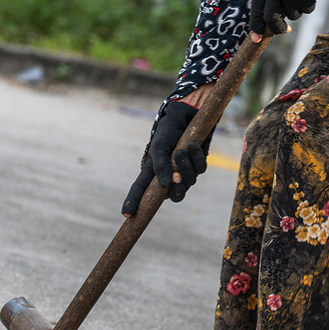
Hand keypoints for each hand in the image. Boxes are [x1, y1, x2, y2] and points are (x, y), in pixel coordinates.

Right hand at [122, 101, 212, 216]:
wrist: (189, 114)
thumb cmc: (169, 129)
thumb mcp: (160, 146)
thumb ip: (160, 166)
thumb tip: (165, 186)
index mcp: (152, 170)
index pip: (141, 190)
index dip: (133, 203)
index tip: (128, 216)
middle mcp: (168, 174)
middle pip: (173, 194)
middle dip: (177, 187)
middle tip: (176, 175)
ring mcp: (184, 171)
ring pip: (188, 182)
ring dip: (186, 167)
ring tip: (182, 149)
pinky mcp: (198, 164)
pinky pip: (200, 169)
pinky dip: (197, 158)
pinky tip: (193, 145)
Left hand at [249, 0, 328, 38]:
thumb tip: (267, 27)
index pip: (255, 9)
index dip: (256, 26)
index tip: (256, 39)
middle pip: (270, 18)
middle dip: (278, 28)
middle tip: (285, 30)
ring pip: (291, 15)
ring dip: (298, 9)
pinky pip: (306, 10)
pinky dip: (309, 5)